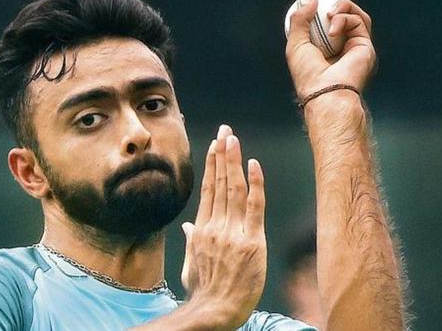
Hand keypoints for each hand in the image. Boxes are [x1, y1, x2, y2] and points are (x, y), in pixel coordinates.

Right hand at [180, 125, 266, 328]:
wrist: (215, 310)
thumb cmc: (204, 290)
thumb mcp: (192, 265)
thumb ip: (191, 241)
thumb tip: (187, 226)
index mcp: (202, 230)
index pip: (208, 190)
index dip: (212, 166)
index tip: (215, 146)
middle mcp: (215, 226)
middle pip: (219, 183)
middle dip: (223, 154)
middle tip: (225, 131)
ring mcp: (232, 232)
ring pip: (234, 189)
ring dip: (234, 161)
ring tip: (233, 139)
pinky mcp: (251, 240)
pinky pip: (254, 207)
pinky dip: (255, 184)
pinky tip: (253, 165)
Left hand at [285, 0, 376, 99]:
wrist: (326, 91)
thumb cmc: (308, 75)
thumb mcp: (295, 45)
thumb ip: (300, 21)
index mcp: (324, 52)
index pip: (325, 27)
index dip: (319, 13)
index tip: (311, 6)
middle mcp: (342, 50)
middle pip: (343, 18)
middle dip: (334, 7)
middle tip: (323, 8)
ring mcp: (355, 48)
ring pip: (355, 16)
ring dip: (342, 8)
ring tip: (329, 14)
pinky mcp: (365, 46)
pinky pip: (359, 21)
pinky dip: (345, 19)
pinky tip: (334, 30)